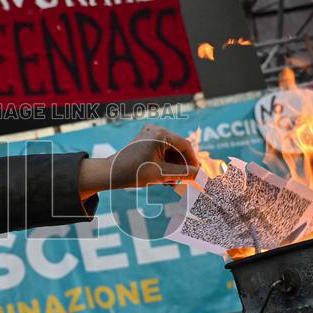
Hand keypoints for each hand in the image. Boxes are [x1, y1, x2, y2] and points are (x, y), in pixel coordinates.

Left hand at [80, 124, 197, 199]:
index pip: (185, 145)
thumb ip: (183, 173)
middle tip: (186, 181)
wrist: (110, 173)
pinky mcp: (145, 140)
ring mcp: (149, 134)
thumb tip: (201, 175)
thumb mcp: (162, 174)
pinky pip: (162, 151)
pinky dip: (166, 164)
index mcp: (160, 134)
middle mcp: (155, 130)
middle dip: (182, 165)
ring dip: (174, 167)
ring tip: (173, 183)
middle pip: (178, 148)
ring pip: (170, 151)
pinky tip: (166, 178)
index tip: (198, 174)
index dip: (193, 161)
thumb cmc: (134, 172)